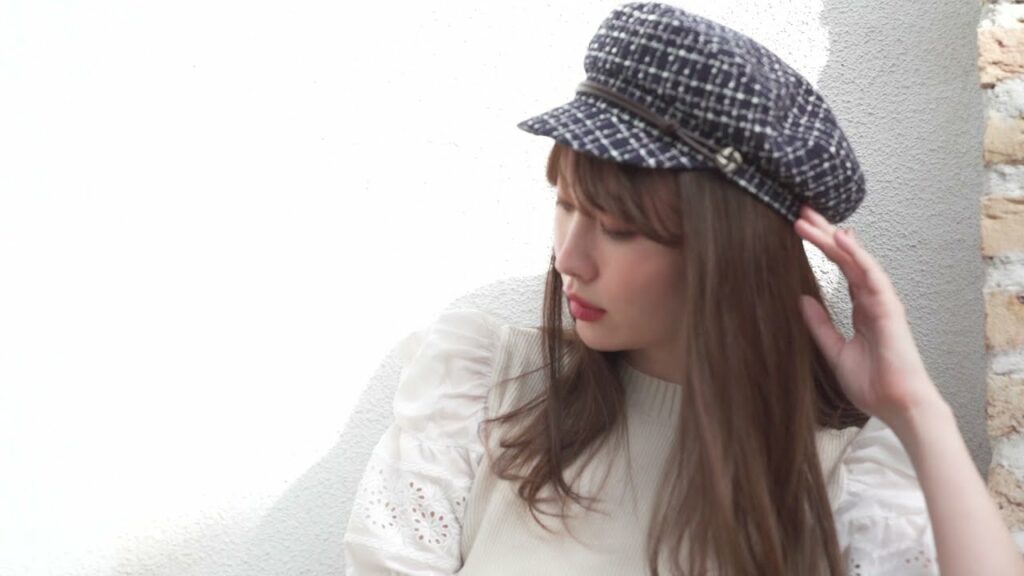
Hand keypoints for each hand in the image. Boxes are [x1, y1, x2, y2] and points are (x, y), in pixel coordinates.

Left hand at [793, 205, 943, 428]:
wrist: (896, 405)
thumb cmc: (873, 383)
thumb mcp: (835, 350)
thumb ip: (820, 324)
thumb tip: (802, 299)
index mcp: (862, 308)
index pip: (841, 269)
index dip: (823, 248)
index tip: (802, 229)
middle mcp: (873, 299)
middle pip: (847, 258)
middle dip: (825, 234)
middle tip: (802, 212)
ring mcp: (882, 301)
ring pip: (856, 261)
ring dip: (833, 238)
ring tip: (810, 219)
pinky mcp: (889, 308)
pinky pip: (872, 275)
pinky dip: (858, 255)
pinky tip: (841, 237)